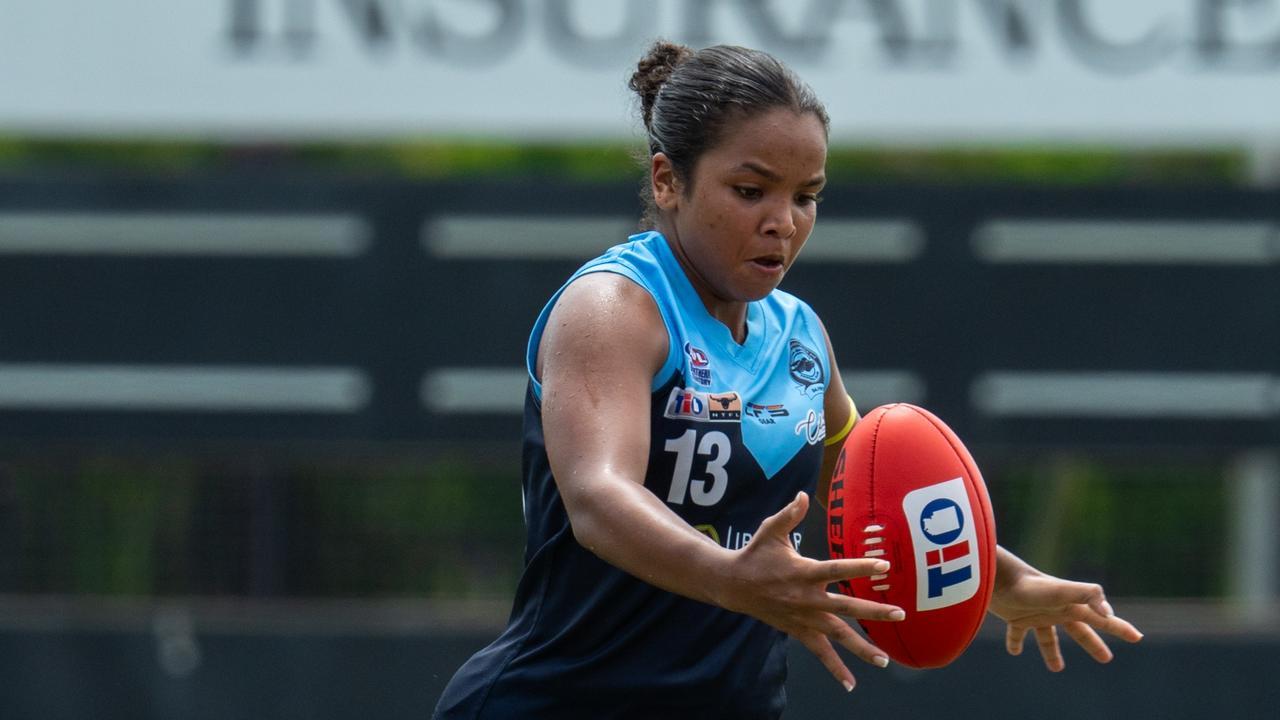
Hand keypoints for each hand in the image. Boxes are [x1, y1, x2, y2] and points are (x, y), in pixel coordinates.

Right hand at [716, 491, 904, 690]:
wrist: (733, 585)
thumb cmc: (756, 554)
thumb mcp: (770, 531)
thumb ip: (789, 514)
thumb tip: (803, 495)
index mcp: (803, 571)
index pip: (836, 569)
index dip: (860, 566)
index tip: (885, 566)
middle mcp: (806, 598)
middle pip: (845, 606)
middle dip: (874, 610)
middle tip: (900, 612)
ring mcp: (803, 617)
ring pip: (837, 635)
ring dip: (862, 647)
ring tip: (885, 660)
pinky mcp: (798, 630)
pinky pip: (820, 652)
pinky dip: (834, 668)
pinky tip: (850, 684)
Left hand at [989, 549, 1142, 671]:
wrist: (998, 576)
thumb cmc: (1031, 585)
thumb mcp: (1063, 591)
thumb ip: (1088, 595)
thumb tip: (1108, 612)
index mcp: (1072, 607)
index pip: (1102, 620)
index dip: (1120, 628)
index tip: (1137, 637)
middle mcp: (1056, 610)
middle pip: (1079, 631)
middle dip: (1093, 644)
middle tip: (1107, 659)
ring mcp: (1035, 613)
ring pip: (1048, 637)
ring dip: (1053, 652)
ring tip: (1057, 669)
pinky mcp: (1014, 616)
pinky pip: (1017, 634)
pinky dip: (1016, 642)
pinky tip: (1014, 652)